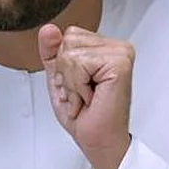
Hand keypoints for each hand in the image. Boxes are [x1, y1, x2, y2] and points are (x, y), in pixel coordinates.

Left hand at [38, 24, 133, 168]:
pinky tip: (92, 97)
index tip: (77, 86)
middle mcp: (116, 47)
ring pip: (71, 52)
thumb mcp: (59, 78)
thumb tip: (48, 29)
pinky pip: (79, 63)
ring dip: (72, 82)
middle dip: (66, 73)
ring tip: (86, 97)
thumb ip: (52, 52)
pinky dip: (78, 85)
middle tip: (82, 93)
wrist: (98, 140)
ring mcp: (121, 53)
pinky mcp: (120, 62)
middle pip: (68, 40)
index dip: (63, 65)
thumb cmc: (84, 115)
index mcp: (105, 47)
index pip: (67, 35)